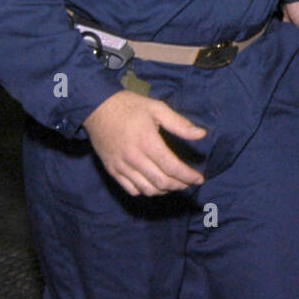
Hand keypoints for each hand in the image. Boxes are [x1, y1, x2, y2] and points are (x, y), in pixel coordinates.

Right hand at [84, 90, 206, 196]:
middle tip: (188, 182)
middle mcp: (135, 158)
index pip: (172, 167)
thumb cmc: (130, 107)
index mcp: (148, 142)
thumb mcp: (157, 108)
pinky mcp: (112, 170)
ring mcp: (122, 166)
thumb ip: (180, 124)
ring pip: (147, 190)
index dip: (188, 176)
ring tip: (174, 184)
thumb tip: (201, 134)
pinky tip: (154, 185)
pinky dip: (146, 191)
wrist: (96, 108)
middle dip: (179, 185)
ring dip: (165, 190)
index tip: (199, 179)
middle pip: (162, 182)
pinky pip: (131, 190)